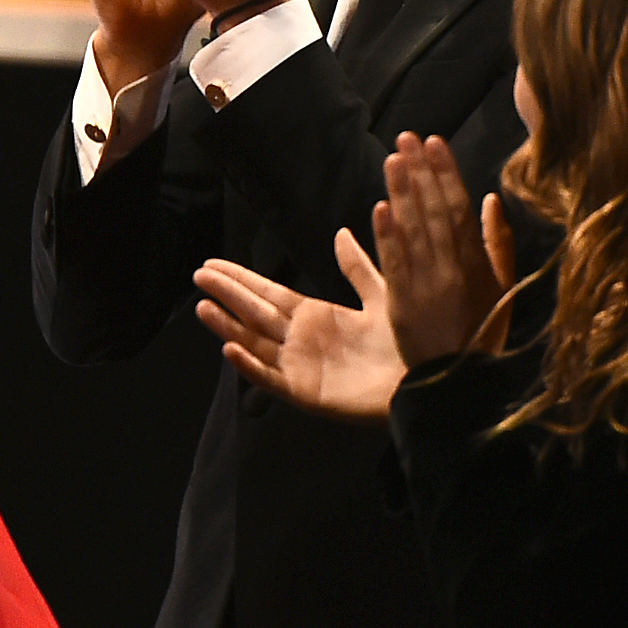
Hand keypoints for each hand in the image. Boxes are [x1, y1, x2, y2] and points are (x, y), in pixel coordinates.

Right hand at [193, 229, 403, 420]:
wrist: (429, 382)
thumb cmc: (410, 343)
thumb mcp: (383, 295)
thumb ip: (358, 268)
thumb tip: (341, 233)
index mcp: (316, 316)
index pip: (269, 293)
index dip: (241, 278)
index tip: (213, 263)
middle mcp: (302, 340)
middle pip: (254, 313)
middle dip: (226, 294)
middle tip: (198, 275)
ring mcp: (301, 367)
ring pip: (254, 343)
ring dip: (228, 326)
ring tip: (202, 307)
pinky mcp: (306, 393)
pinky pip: (271, 379)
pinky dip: (249, 366)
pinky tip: (230, 349)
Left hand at [373, 135, 517, 367]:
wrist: (462, 382)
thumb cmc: (484, 332)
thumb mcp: (501, 288)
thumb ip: (497, 243)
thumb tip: (490, 198)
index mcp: (477, 265)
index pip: (460, 209)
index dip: (447, 174)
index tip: (435, 142)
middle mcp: (453, 271)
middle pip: (435, 213)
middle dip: (422, 173)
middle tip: (407, 137)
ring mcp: (427, 287)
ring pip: (414, 233)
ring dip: (402, 194)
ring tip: (393, 159)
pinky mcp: (402, 306)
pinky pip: (394, 266)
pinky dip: (387, 237)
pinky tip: (379, 209)